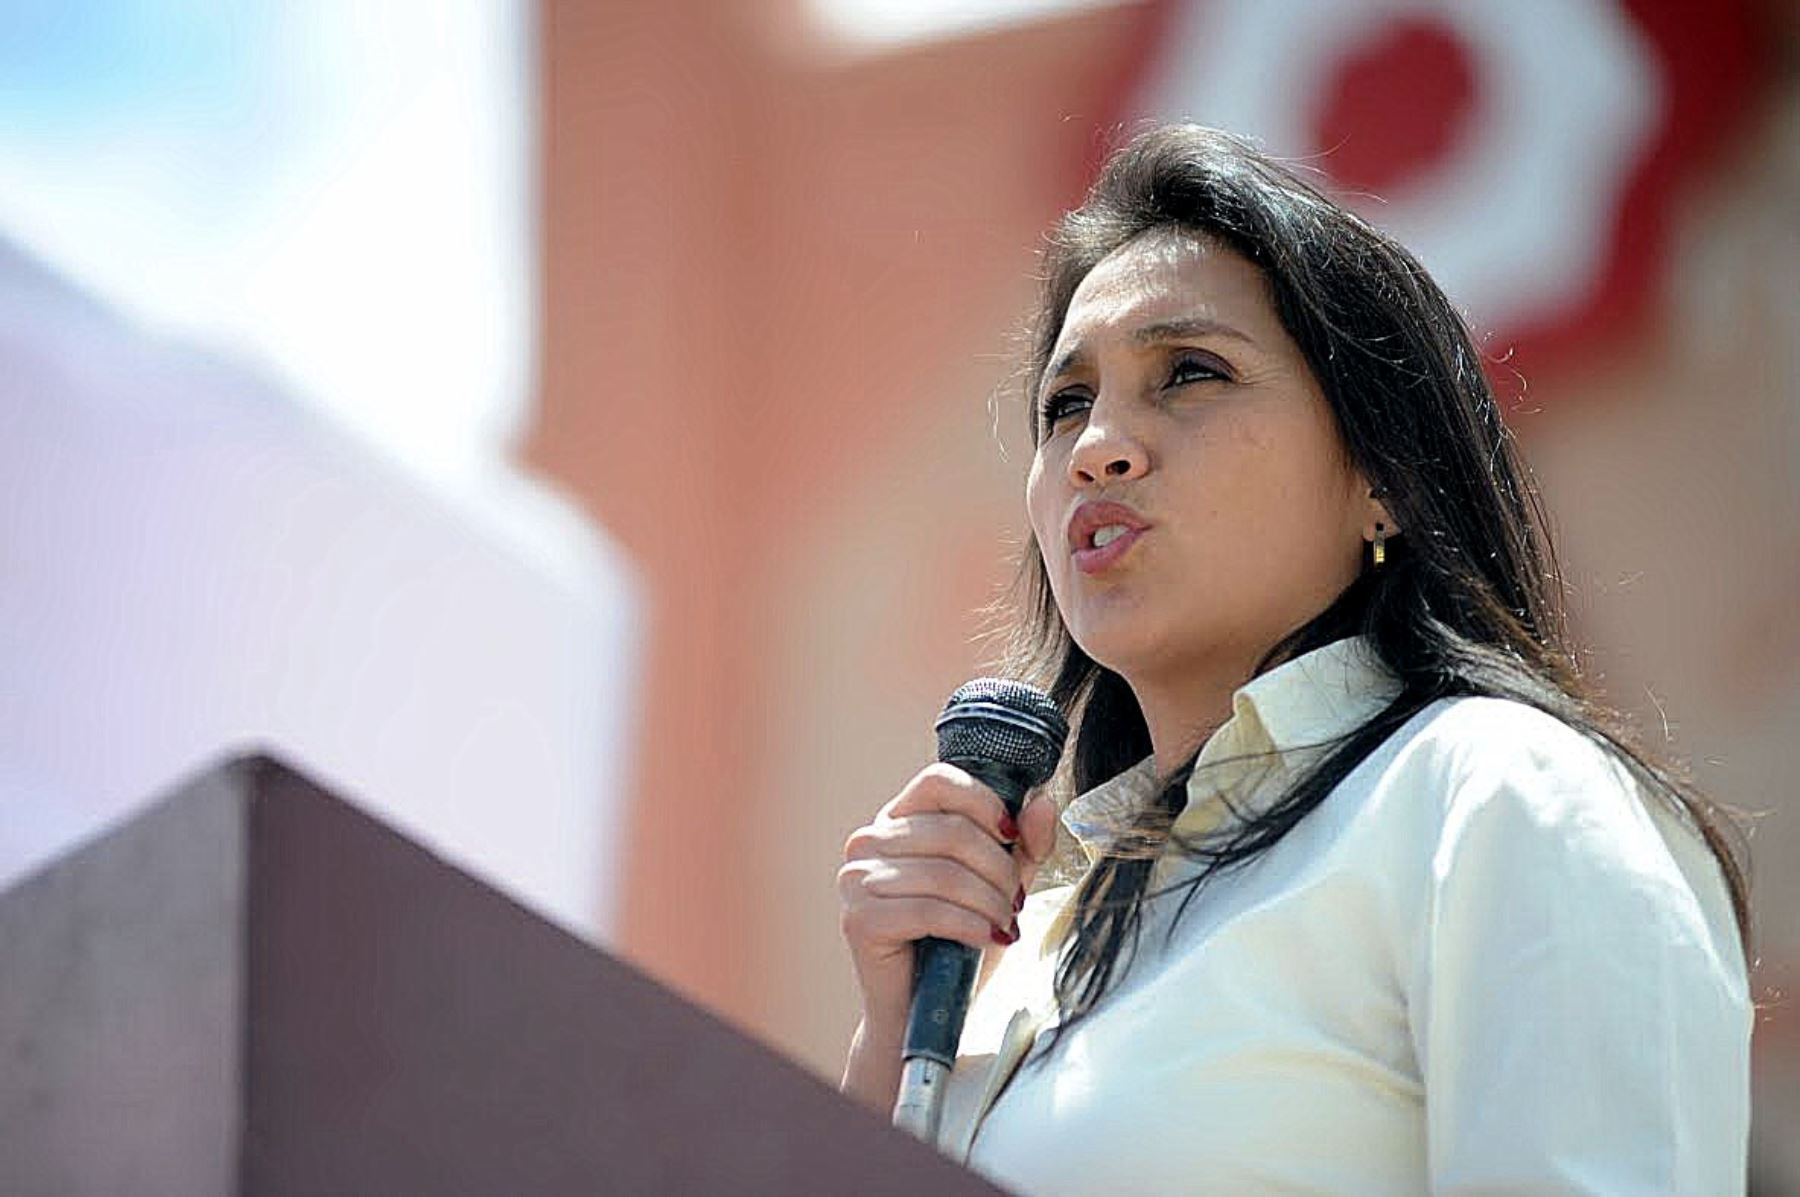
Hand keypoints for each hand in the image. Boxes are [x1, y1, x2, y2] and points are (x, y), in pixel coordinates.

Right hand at [836, 762, 1057, 1035]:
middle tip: (1016, 903)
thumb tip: (1043, 802)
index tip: (1012, 836)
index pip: (938, 781)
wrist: (924, 1011)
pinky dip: (969, 925)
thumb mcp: (999, 884)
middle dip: (999, 870)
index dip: (984, 802)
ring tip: (1005, 925)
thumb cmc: (957, 941)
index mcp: (896, 820)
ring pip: (945, 873)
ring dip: (990, 902)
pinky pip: (928, 910)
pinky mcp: (859, 919)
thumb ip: (1023, 844)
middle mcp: (867, 842)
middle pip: (951, 830)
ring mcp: (857, 879)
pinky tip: (986, 938)